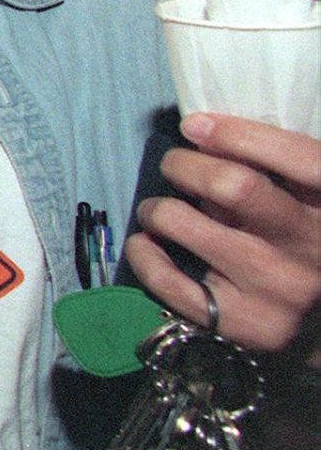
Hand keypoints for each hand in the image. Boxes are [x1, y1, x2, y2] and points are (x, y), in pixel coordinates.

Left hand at [127, 114, 320, 363]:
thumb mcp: (308, 203)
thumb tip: (204, 137)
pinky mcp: (245, 324)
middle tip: (173, 166)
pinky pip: (170, 282)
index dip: (238, 134)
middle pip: (235, 186)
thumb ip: (276, 173)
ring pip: (187, 226)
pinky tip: (144, 244)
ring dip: (158, 209)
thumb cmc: (306, 244)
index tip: (196, 125)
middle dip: (187, 165)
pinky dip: (144, 256)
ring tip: (157, 211)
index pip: (297, 157)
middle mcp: (313, 248)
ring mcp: (278, 288)